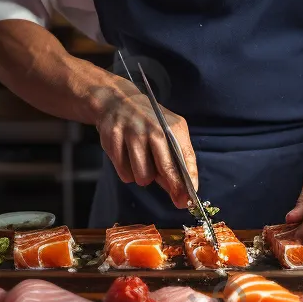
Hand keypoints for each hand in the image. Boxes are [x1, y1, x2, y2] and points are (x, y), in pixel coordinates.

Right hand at [91, 77, 197, 207]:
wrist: (118, 101)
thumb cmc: (149, 122)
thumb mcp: (169, 132)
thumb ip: (176, 160)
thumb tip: (182, 193)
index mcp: (172, 127)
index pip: (184, 158)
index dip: (187, 182)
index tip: (189, 200)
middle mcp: (153, 129)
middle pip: (165, 169)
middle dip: (172, 187)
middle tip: (176, 198)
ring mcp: (131, 133)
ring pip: (142, 176)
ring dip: (144, 177)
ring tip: (143, 164)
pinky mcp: (113, 139)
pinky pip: (124, 173)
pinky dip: (127, 172)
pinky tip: (128, 158)